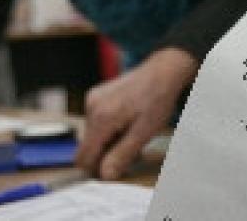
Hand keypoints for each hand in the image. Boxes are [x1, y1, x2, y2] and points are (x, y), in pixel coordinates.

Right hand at [76, 47, 197, 178]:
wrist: (162, 72)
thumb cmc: (157, 100)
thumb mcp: (143, 133)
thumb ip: (122, 155)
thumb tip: (105, 175)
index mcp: (101, 118)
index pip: (83, 157)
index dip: (96, 168)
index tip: (115, 168)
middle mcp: (91, 107)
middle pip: (88, 146)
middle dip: (106, 153)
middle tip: (131, 147)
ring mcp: (92, 99)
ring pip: (92, 135)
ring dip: (109, 140)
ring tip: (132, 132)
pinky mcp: (96, 95)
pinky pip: (96, 121)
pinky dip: (109, 128)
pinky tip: (126, 122)